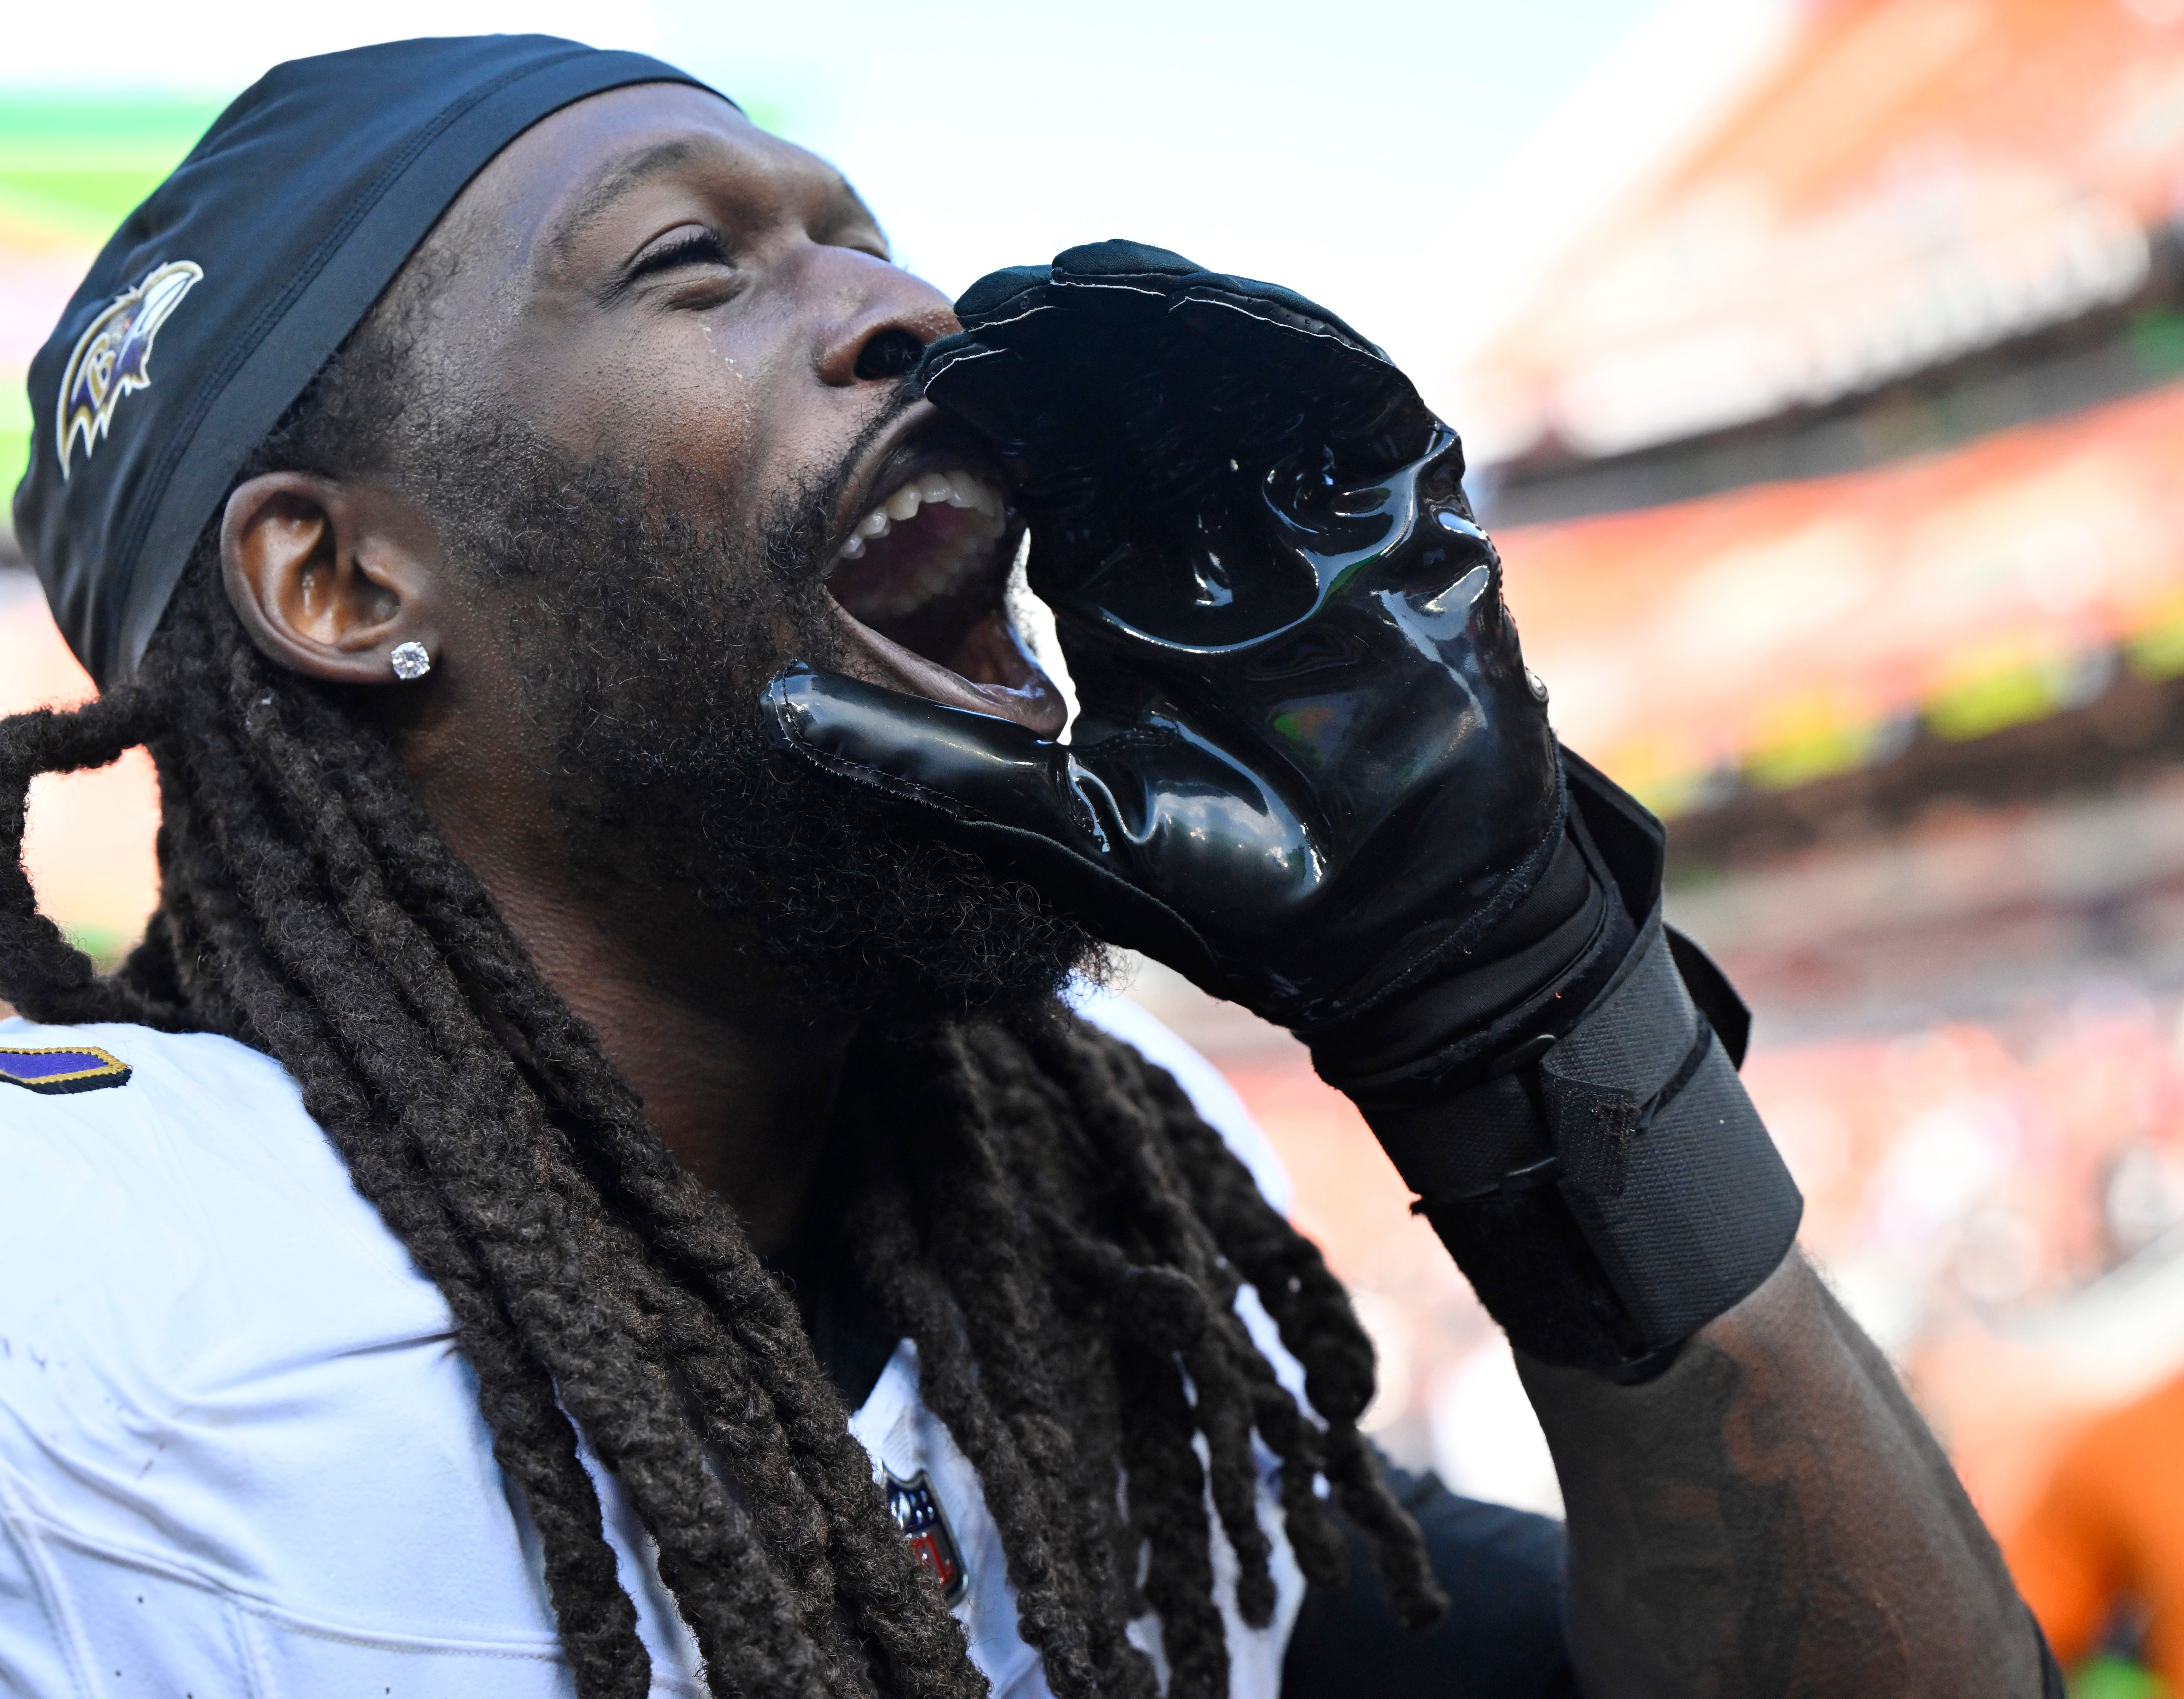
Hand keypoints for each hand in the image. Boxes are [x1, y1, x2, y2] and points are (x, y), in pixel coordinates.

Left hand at [767, 241, 1618, 1084]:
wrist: (1407, 930)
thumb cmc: (1243, 892)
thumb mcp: (1058, 822)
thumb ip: (928, 761)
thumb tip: (776, 710)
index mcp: (1127, 593)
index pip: (1056, 472)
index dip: (1004, 414)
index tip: (938, 371)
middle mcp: (1210, 539)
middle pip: (1131, 407)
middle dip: (1069, 349)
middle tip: (993, 302)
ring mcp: (1308, 514)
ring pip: (1228, 380)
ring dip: (1160, 323)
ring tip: (1080, 283)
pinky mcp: (1402, 507)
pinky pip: (1347, 399)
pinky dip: (1287, 347)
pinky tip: (1217, 313)